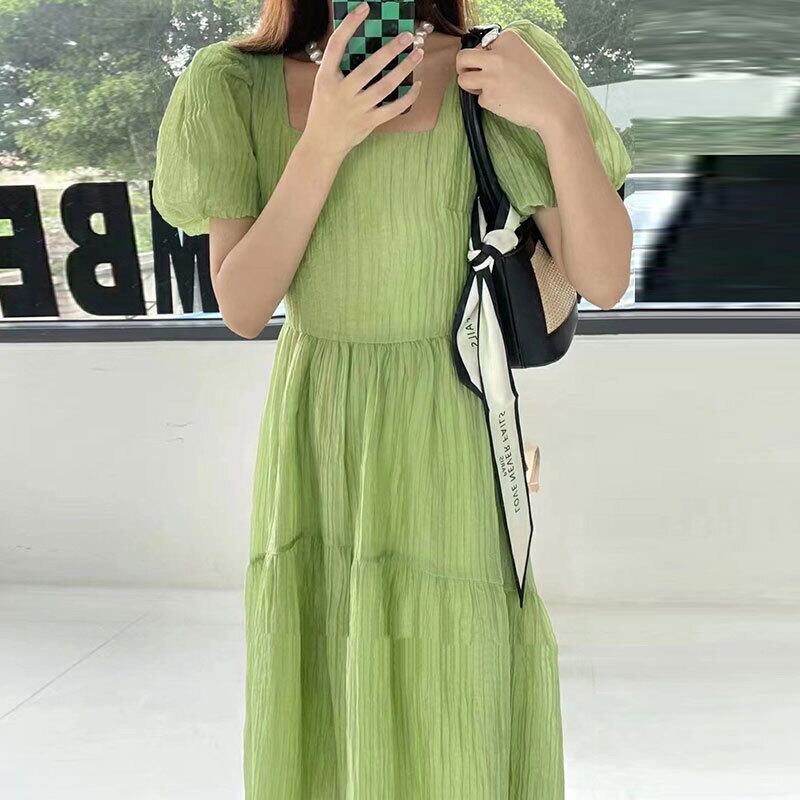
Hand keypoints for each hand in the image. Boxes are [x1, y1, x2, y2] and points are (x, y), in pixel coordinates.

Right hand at [301, 2, 423, 157]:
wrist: (322, 143)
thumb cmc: (324, 109)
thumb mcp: (324, 85)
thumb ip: (340, 67)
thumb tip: (367, 46)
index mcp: (326, 77)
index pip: (337, 45)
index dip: (350, 24)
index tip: (364, 8)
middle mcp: (341, 92)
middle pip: (369, 67)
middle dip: (390, 50)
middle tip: (406, 36)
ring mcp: (356, 109)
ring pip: (385, 86)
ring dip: (404, 69)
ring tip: (417, 54)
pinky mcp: (368, 122)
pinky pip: (393, 108)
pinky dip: (408, 97)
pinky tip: (417, 85)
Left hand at [455, 26, 577, 135]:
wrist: (553, 105)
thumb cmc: (541, 83)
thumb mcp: (524, 55)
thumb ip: (502, 53)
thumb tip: (478, 60)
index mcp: (507, 39)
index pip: (481, 45)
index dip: (483, 57)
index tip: (491, 65)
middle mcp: (496, 55)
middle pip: (463, 58)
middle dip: (462, 67)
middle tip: (468, 74)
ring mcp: (491, 76)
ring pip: (463, 80)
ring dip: (470, 86)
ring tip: (485, 90)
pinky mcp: (488, 97)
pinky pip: (479, 100)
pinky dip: (489, 102)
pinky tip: (505, 102)